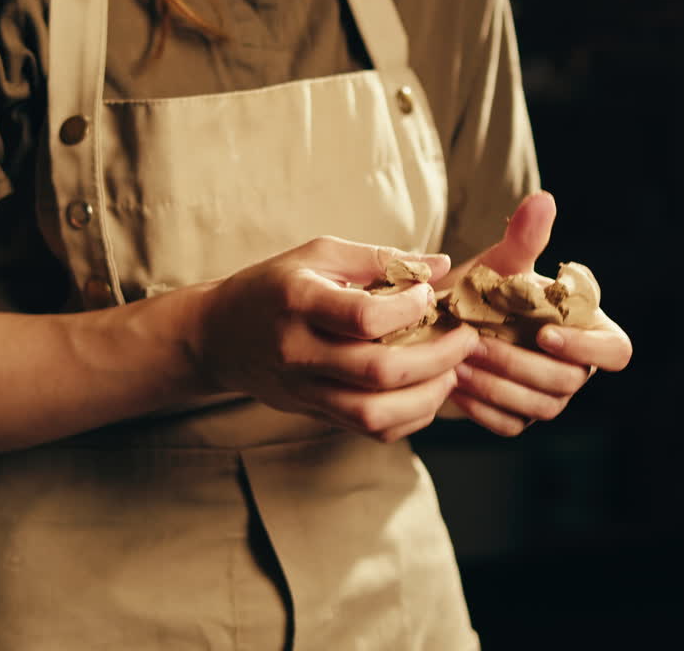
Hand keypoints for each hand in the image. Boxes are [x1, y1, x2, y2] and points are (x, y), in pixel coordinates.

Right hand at [195, 236, 481, 441]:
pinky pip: (368, 429)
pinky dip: (408, 418)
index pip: (363, 317)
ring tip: (451, 372)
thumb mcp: (317, 254)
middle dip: (437, 358)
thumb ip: (378, 259)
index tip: (427, 294)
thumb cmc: (275, 286)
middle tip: (465, 339)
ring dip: (427, 397)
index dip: (409, 308)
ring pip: (374, 414)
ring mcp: (304, 389)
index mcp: (299, 301)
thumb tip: (440, 266)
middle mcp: (299, 351)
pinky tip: (426, 392)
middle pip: (378, 372)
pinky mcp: (313, 413)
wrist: (218, 335)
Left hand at [447, 192, 632, 435]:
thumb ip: (524, 238)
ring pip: (540, 406)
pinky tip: (454, 387)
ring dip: (496, 385)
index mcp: (587, 328)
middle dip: (518, 363)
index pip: (616, 352)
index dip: (586, 348)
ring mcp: (549, 397)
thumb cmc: (483, 291)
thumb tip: (543, 200)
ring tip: (458, 363)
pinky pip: (511, 424)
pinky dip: (482, 408)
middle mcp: (575, 366)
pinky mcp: (518, 418)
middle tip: (473, 343)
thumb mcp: (500, 263)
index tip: (543, 334)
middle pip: (568, 381)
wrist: (442, 324)